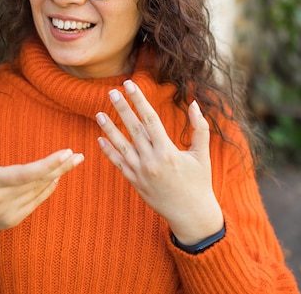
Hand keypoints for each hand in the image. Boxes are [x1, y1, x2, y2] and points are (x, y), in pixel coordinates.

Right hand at [0, 128, 83, 242]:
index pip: (24, 174)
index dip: (47, 164)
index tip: (66, 153)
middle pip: (37, 181)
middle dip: (60, 167)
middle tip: (78, 155)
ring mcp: (7, 213)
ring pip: (39, 190)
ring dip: (58, 175)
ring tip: (72, 161)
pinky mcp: (14, 220)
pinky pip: (37, 201)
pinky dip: (48, 187)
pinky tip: (58, 175)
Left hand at [95, 80, 222, 244]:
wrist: (191, 214)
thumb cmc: (199, 182)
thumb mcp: (202, 154)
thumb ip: (199, 128)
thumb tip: (194, 103)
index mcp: (168, 151)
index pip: (150, 119)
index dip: (139, 101)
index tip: (130, 85)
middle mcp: (151, 160)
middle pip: (133, 128)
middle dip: (122, 108)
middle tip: (112, 91)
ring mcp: (141, 172)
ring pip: (121, 145)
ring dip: (109, 128)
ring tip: (99, 113)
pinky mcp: (135, 182)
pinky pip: (119, 164)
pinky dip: (109, 152)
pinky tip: (100, 139)